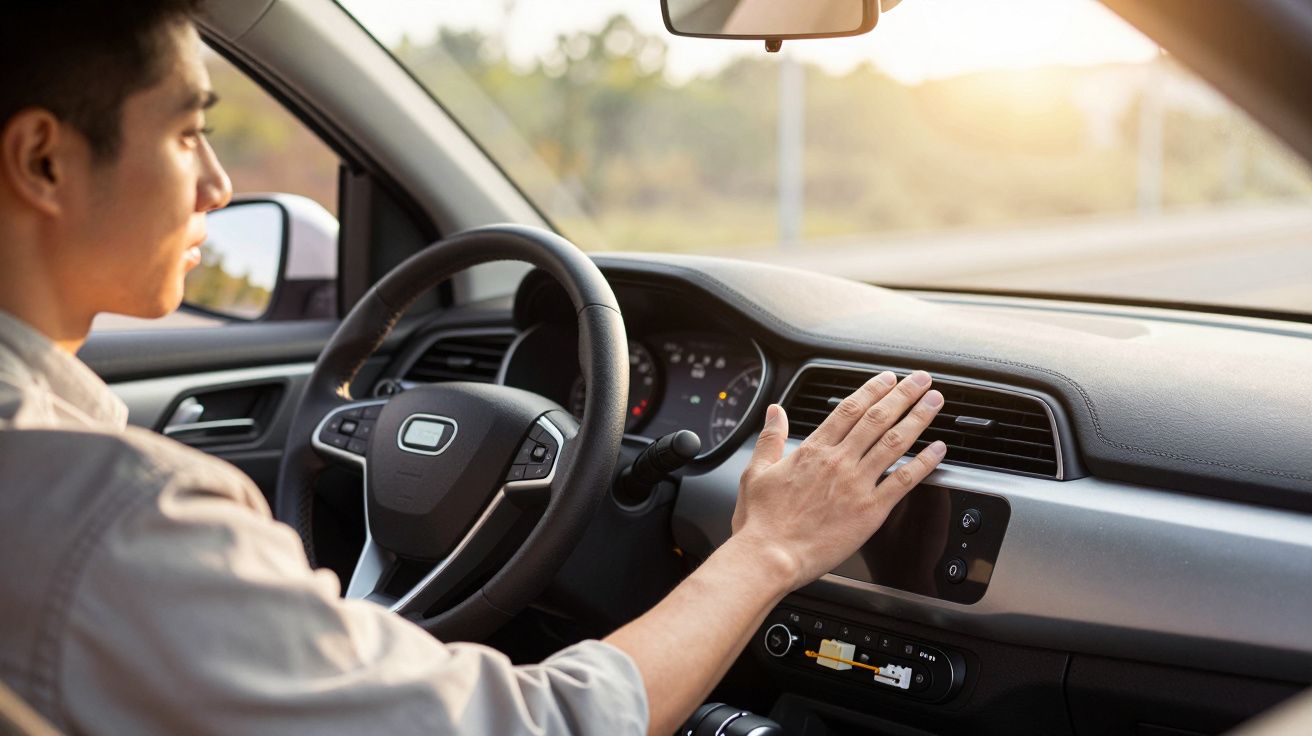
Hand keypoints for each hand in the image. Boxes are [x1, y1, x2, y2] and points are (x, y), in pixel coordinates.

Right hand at [731, 370, 946, 589]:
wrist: (770, 556)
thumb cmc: (761, 521)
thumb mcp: (756, 471)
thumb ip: (770, 438)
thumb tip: (775, 412)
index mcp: (812, 450)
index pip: (849, 409)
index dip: (872, 390)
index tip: (889, 379)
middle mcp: (838, 461)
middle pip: (877, 418)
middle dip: (903, 395)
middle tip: (922, 380)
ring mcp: (856, 484)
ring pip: (895, 442)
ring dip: (918, 418)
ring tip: (935, 402)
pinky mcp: (870, 510)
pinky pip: (904, 481)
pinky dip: (925, 463)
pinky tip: (939, 449)